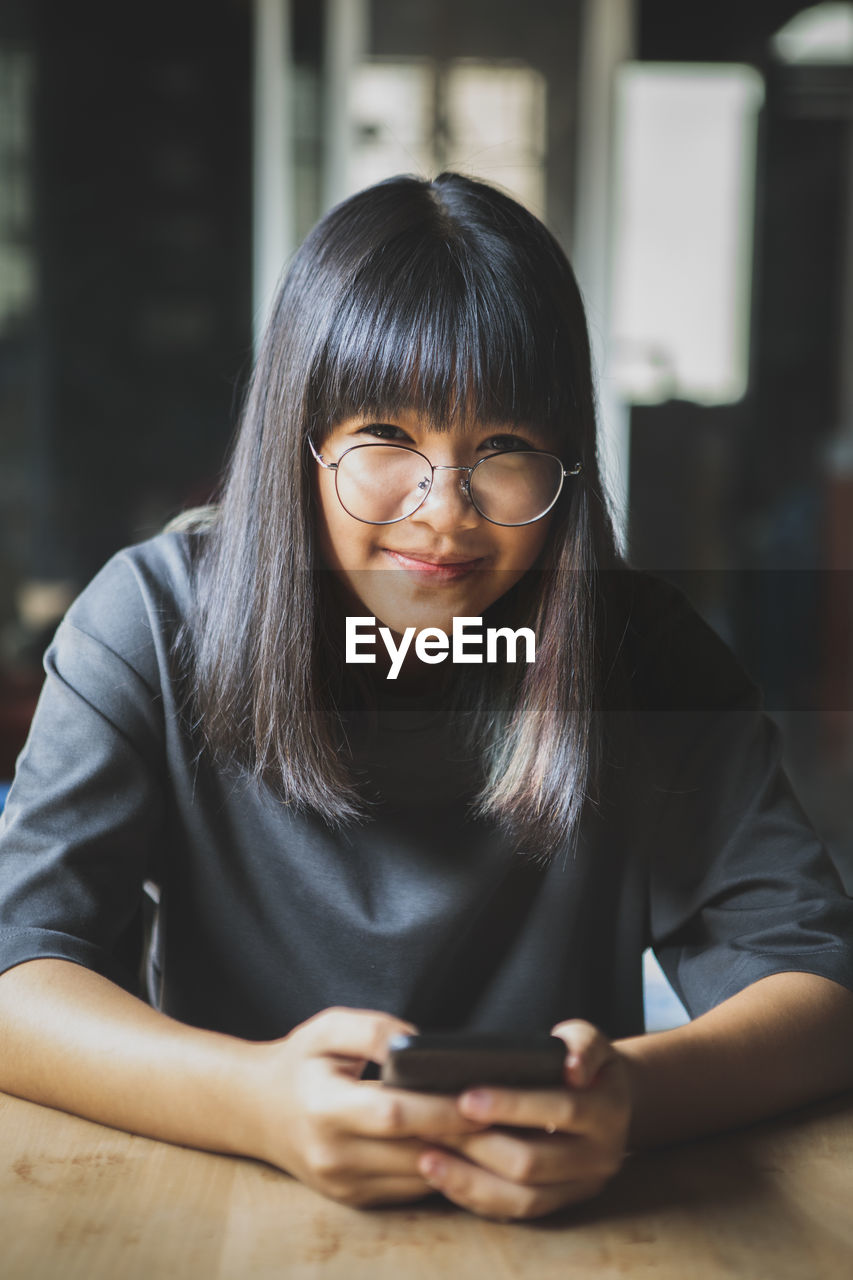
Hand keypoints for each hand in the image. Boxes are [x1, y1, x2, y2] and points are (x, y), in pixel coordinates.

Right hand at [246, 1007, 487, 1207]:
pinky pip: (411, 1189)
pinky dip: (443, 1170)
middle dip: (467, 1135)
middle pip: (415, 1150)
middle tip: (511, 1116)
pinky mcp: (354, 1199)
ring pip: (419, 1176)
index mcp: (323, 1108)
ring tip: (502, 1132)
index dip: (440, 1107)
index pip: (393, 1114)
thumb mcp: (327, 1028)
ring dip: (463, 1158)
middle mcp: (333, 1154)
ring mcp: (344, 1184)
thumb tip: (420, 1042)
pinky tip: (469, 1148)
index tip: (482, 1094)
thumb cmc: (298, 1062)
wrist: (255, 1110)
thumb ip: (373, 1030)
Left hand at [416, 1020, 631, 1219]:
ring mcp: (580, 1188)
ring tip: (426, 1158)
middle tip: (432, 1128)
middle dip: (479, 1146)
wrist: (606, 1102)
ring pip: (523, 1198)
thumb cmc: (581, 1062)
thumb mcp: (588, 1040)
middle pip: (534, 1162)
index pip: (560, 1109)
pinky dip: (476, 1197)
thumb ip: (582, 1045)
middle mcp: (600, 1157)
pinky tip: (442, 1177)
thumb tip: (571, 1068)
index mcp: (608, 1111)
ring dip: (470, 1179)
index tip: (466, 1098)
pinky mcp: (559, 1206)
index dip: (513, 1105)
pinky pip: (516, 1213)